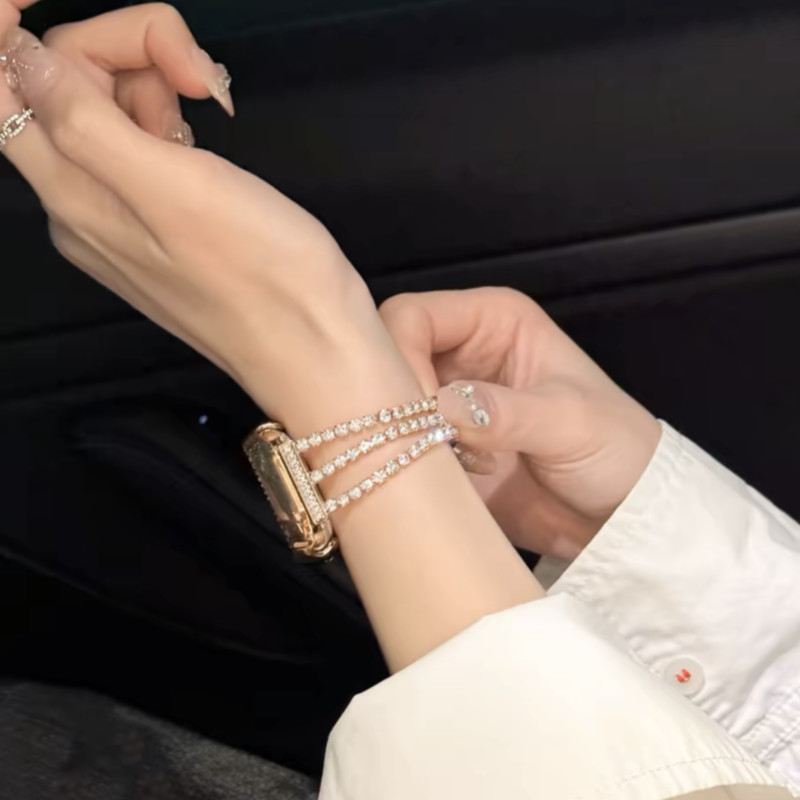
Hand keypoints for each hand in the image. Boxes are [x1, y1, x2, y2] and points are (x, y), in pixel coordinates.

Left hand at [0, 7, 384, 422]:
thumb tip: (24, 59)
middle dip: (125, 54)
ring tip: (213, 113)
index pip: (8, 87)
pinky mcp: (165, 229)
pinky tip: (208, 140)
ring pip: (110, 117)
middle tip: (200, 76)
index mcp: (74, 196)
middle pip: (65, 92)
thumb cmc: (264, 274)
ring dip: (156, 88)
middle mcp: (85, 208)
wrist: (318, 349)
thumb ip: (85, 122)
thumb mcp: (174, 189)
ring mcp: (125, 222)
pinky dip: (173, 125)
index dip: (18, 34)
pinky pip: (144, 151)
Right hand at [381, 288, 661, 558]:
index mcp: (492, 321)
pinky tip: (433, 487)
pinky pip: (395, 449)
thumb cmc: (617, 449)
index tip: (417, 411)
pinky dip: (402, 466)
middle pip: (385, 357)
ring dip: (396, 437)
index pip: (413, 316)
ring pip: (384, 406)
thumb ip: (510, 413)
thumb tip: (445, 410)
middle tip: (418, 444)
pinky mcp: (439, 450)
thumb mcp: (572, 423)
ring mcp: (446, 405)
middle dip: (392, 400)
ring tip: (437, 469)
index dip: (400, 354)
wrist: (623, 517)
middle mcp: (460, 354)